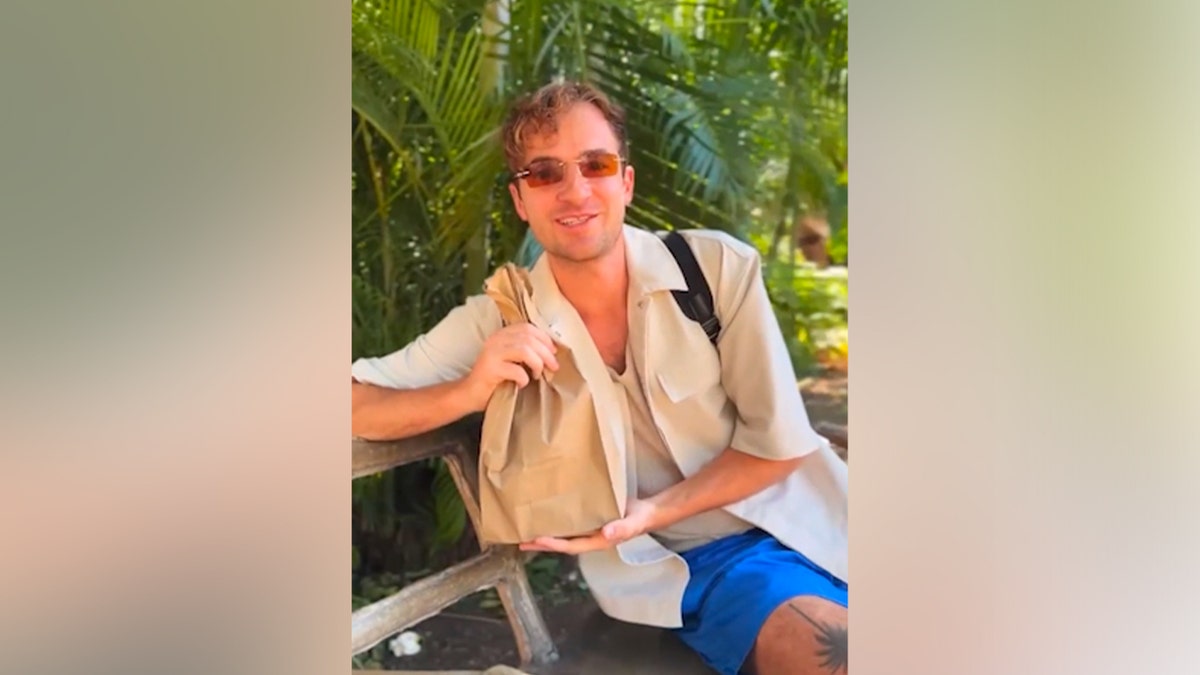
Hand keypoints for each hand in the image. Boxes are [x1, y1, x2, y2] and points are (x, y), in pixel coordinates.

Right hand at [462, 323, 558, 410]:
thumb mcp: (511, 359)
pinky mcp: (490, 369)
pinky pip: (516, 370)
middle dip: (546, 353)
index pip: (527, 327)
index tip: (553, 352)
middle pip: (529, 338)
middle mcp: (495, 340)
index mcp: (501, 334)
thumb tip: (551, 351)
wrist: (470, 394)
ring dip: (537, 363)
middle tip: (553, 367)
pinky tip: (522, 383)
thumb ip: (525, 350)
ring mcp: (492, 353)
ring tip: (537, 375)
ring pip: (524, 350)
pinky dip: (524, 378)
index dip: (544, 338)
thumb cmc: (495, 378)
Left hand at [518, 498, 659, 554]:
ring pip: (564, 534)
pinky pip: (571, 523)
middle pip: (562, 544)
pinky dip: (558, 521)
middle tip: (521, 541)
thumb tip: (607, 533)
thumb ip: (622, 528)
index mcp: (598, 542)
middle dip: (542, 544)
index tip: (536, 539)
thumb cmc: (641, 519)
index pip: (570, 545)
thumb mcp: (633, 523)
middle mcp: (590, 538)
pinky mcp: (591, 519)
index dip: (553, 544)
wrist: (649, 512)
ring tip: (528, 530)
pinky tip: (549, 514)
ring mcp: (590, 530)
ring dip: (547, 533)